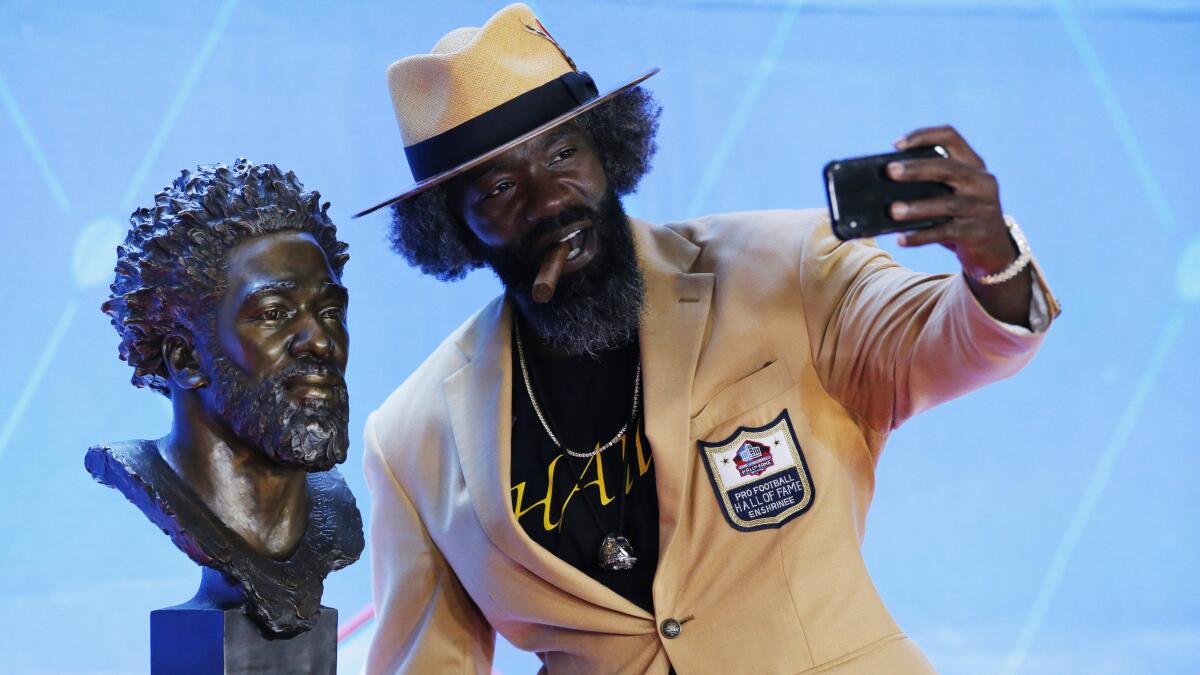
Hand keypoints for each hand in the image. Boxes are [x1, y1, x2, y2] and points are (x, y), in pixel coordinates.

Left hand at [887, 125, 1015, 278]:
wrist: (994, 249)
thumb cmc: (961, 215)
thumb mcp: (954, 192)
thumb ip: (931, 183)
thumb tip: (883, 186)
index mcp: (974, 164)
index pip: (951, 137)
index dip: (924, 135)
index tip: (896, 144)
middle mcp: (981, 182)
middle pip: (947, 168)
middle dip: (917, 168)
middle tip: (889, 171)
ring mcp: (981, 207)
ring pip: (946, 204)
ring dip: (917, 207)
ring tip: (892, 210)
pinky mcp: (976, 232)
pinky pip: (944, 233)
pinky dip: (921, 236)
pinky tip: (901, 239)